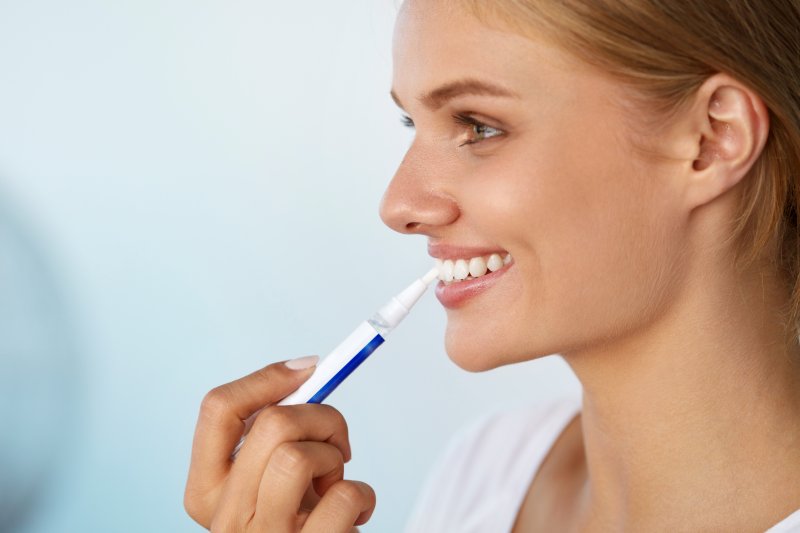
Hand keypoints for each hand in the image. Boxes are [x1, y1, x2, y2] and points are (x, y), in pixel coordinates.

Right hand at [184, 358, 375, 531]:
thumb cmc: (291, 523)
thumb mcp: (265, 483)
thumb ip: (270, 440)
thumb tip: (305, 372)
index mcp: (206, 491)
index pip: (217, 408)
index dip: (268, 377)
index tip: (309, 369)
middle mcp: (227, 517)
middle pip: (271, 423)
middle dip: (321, 415)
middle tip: (336, 441)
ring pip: (299, 455)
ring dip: (334, 456)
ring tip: (335, 480)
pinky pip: (345, 496)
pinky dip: (363, 495)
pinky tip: (354, 512)